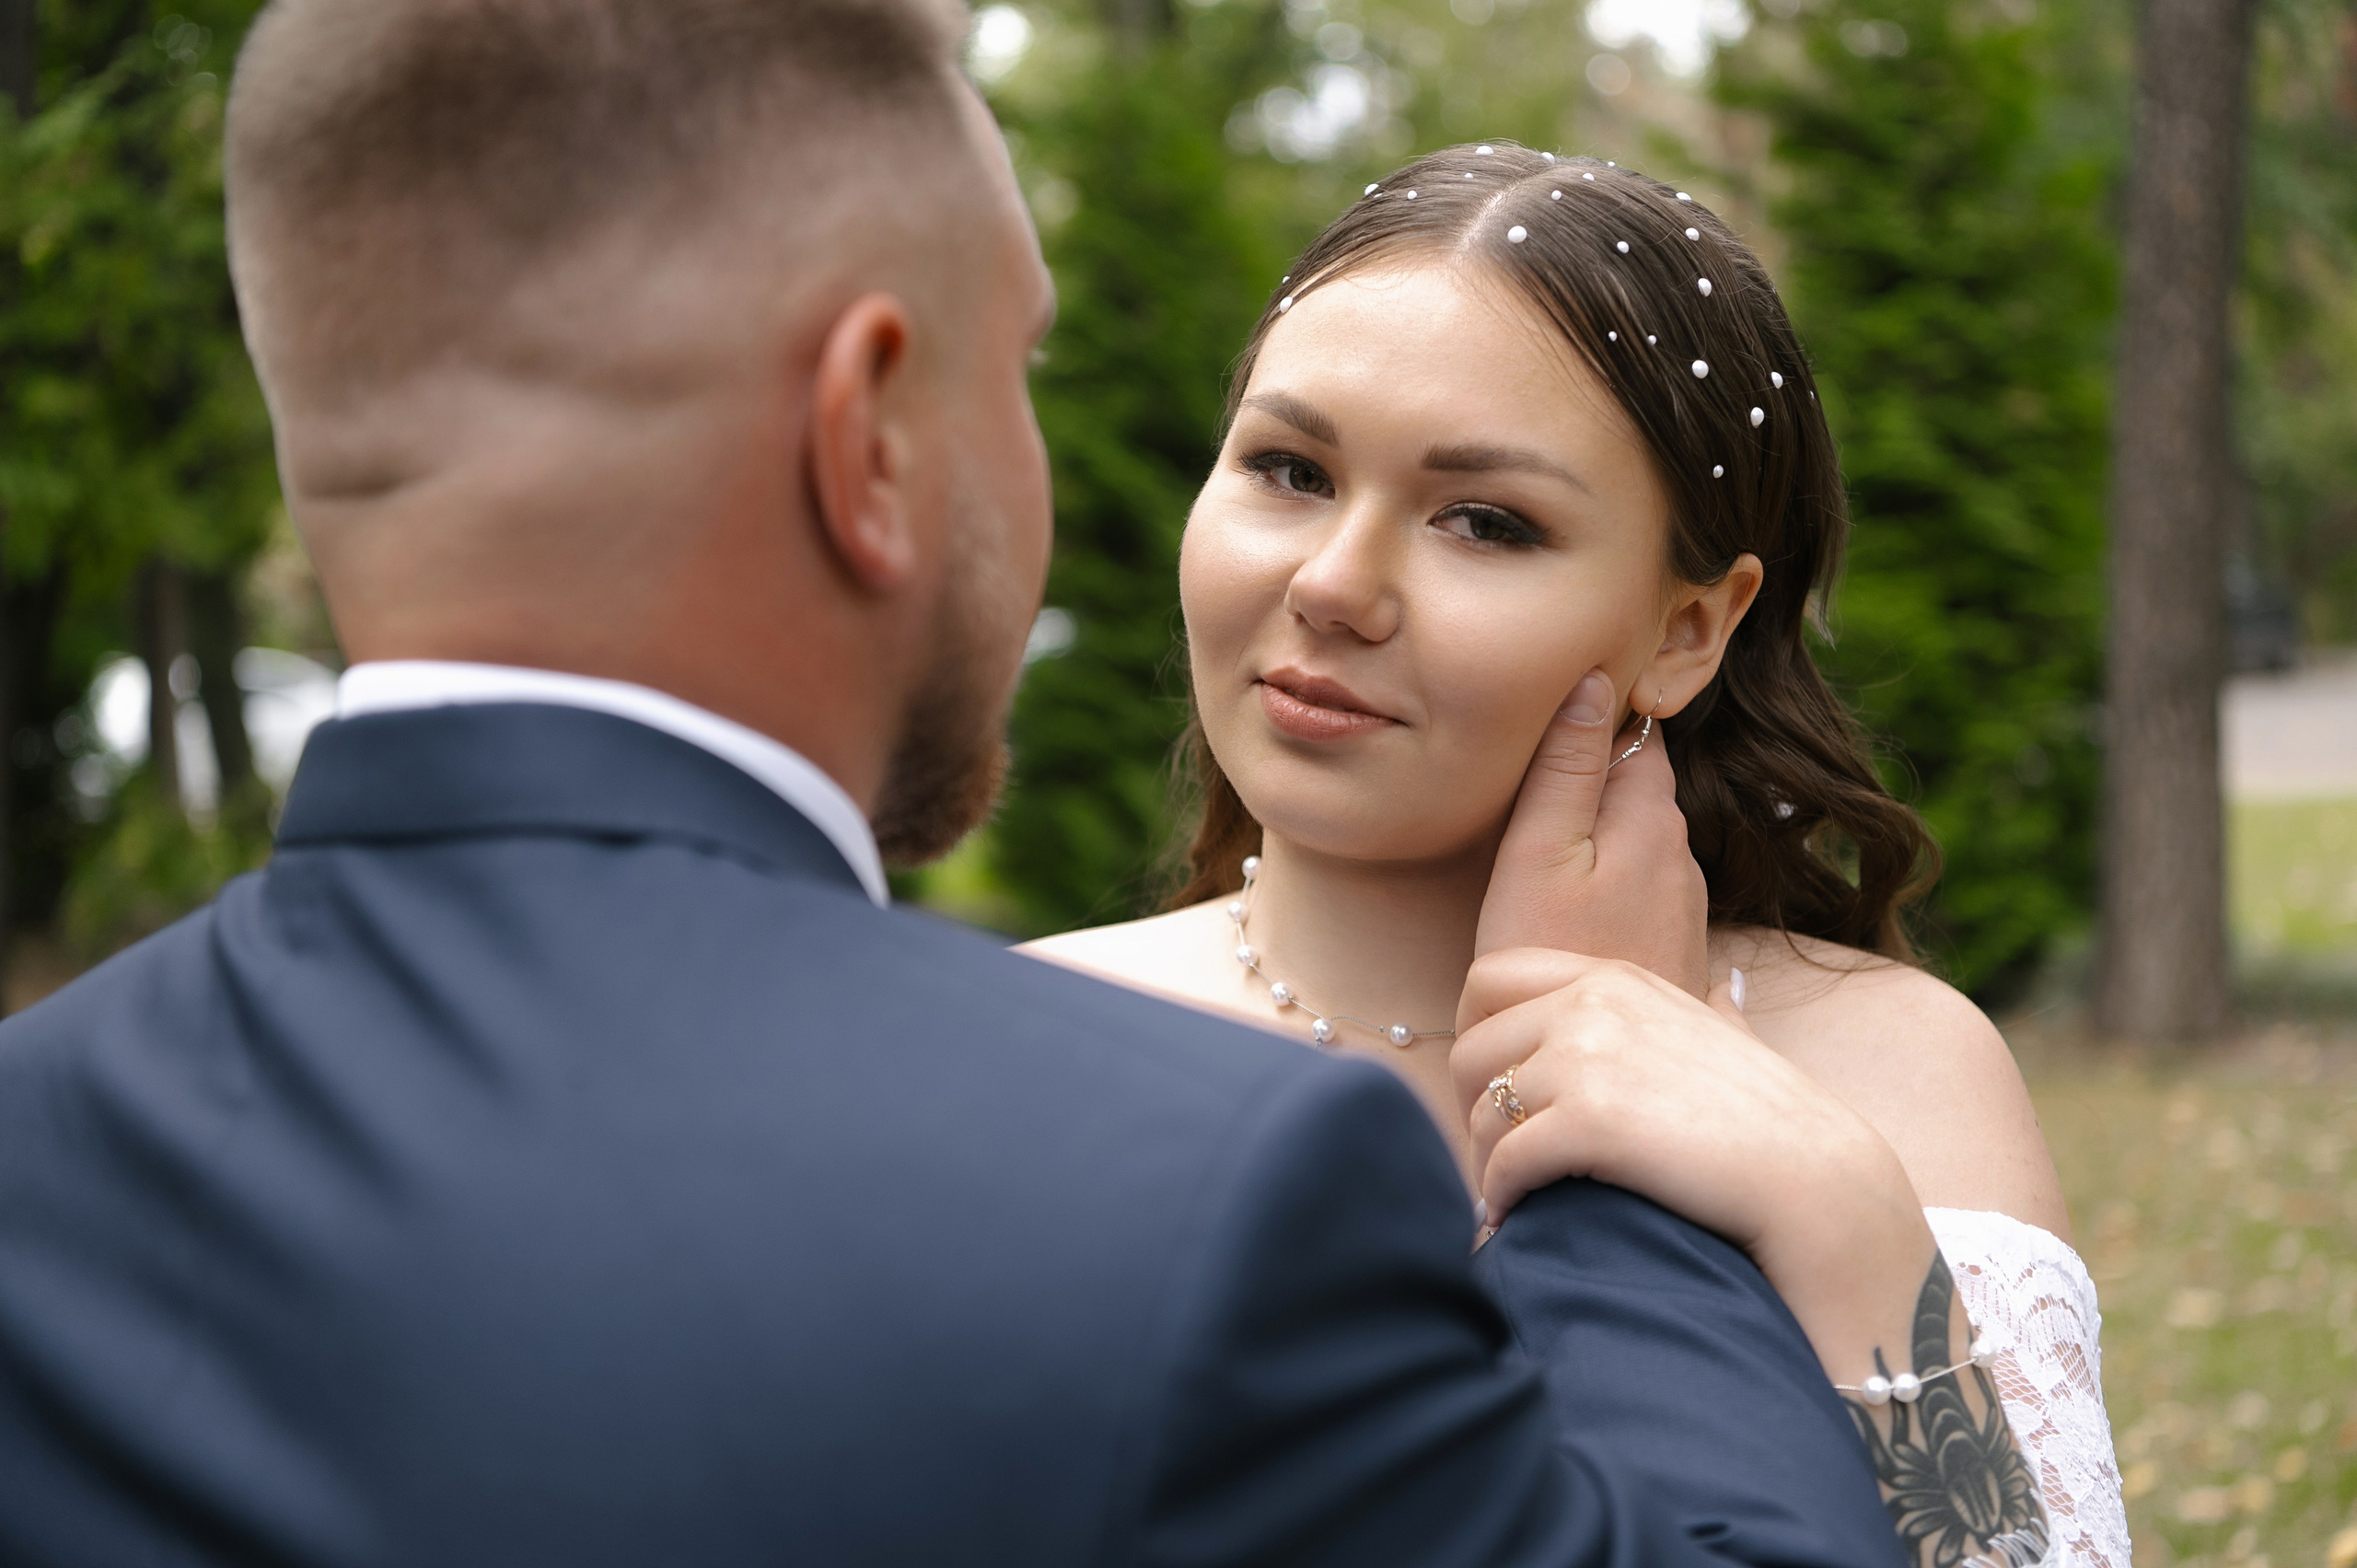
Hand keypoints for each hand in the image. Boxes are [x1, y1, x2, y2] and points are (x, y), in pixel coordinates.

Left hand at [1453, 948, 1935, 1384]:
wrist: (1819, 1180)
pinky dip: (1500, 1198)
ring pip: (1483, 1113)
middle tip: (1492, 1159)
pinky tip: (1516, 1220)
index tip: (1490, 1091)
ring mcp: (1588, 1056)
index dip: (1476, 1036)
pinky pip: (1505, 1161)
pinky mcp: (1588, 1120)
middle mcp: (1592, 1002)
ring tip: (1507, 1200)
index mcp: (1614, 977)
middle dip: (1470, 1112)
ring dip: (1485, 1165)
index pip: (1489, 979)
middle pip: (1471, 1051)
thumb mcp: (1730, 1036)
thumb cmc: (1777, 1122)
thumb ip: (1709, 1009)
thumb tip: (1724, 992)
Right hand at [1472, 670, 1709, 999]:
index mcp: (1652, 815)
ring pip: (1639, 839)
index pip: (1638, 730)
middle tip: (1532, 782)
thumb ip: (1566, 765)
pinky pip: (1639, 888)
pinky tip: (1572, 909)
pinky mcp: (1673, 947)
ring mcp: (1684, 904)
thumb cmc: (1550, 958)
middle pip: (1639, 784)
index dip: (1600, 714)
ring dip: (1603, 835)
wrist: (1598, 1073)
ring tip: (1547, 851)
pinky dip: (1608, 883)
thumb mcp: (1539, 852)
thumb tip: (1594, 678)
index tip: (1552, 719)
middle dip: (1599, 776)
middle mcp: (1683, 852)